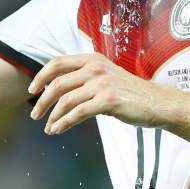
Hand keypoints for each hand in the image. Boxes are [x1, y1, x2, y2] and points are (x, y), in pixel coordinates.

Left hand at [28, 53, 162, 134]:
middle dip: (42, 101)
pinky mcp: (108, 101)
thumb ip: (84, 77)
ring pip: (66, 100)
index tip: (33, 89)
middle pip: (58, 83)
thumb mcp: (105, 75)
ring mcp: (102, 84)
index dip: (41, 76)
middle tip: (35, 114)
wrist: (156, 102)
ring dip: (52, 116)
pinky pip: (78, 113)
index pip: (57, 62)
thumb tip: (56, 88)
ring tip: (48, 127)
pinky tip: (58, 129)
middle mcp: (95, 68)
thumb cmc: (129, 92)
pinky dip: (64, 122)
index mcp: (92, 59)